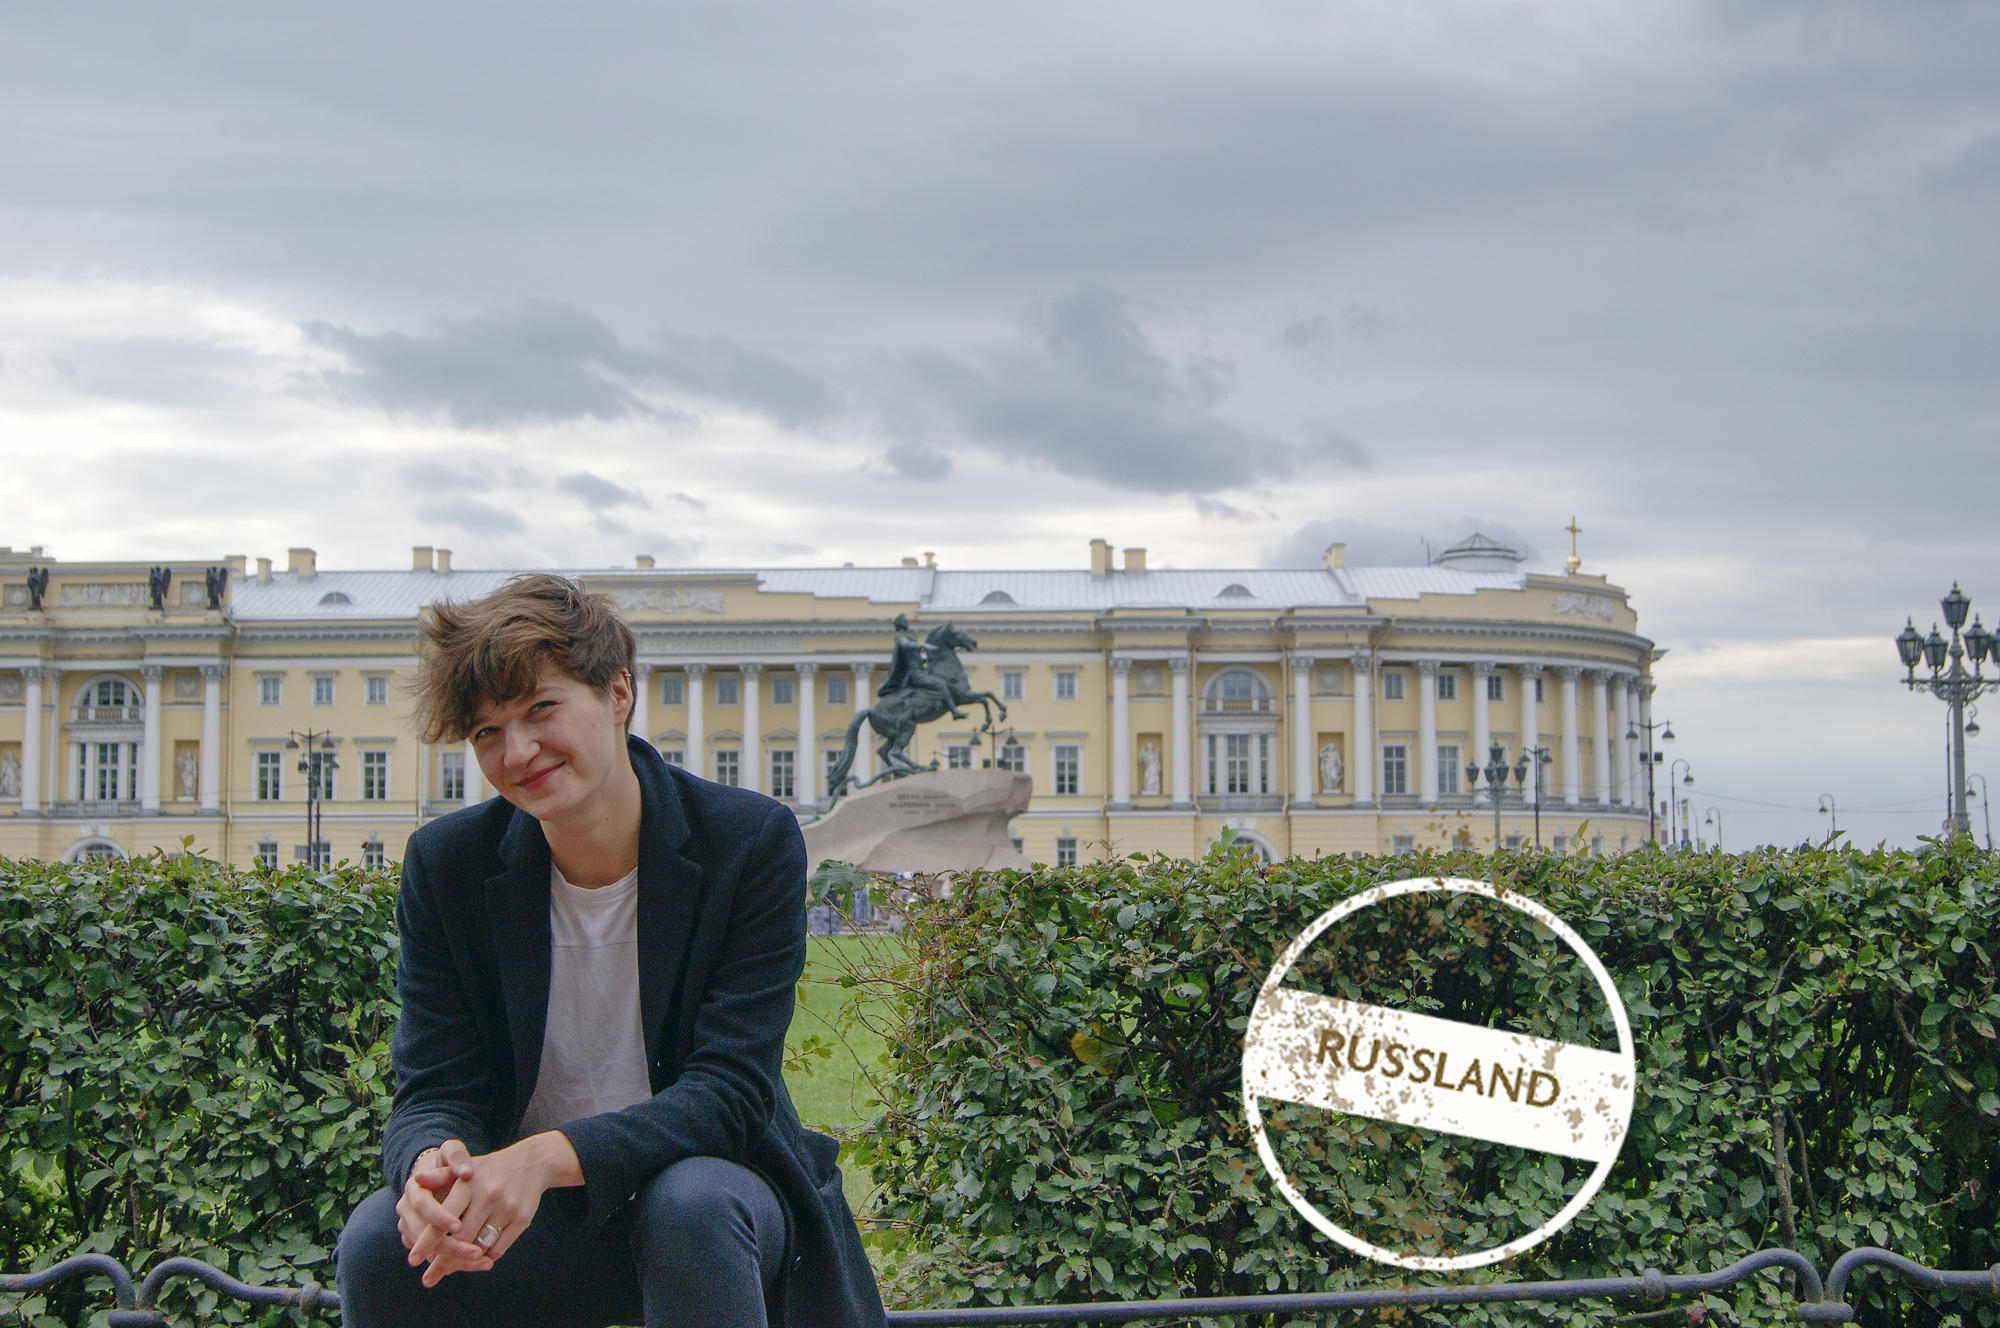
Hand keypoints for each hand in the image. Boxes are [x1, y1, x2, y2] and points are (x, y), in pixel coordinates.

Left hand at [407, 1134, 581, 1286]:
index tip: (413, 1260)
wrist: (533, 1161)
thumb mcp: (465, 1167)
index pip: (443, 1218)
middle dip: (443, 1261)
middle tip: (429, 1278)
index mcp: (469, 1184)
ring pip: (480, 1246)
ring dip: (464, 1262)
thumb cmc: (490, 1169)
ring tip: (450, 1271)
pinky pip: (499, 1248)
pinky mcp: (523, 1218)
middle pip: (461, 1239)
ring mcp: (507, 1208)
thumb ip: (440, 1176)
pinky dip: (486, 1257)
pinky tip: (476, 1260)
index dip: (427, 1241)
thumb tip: (416, 1179)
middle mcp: (488, 1196)